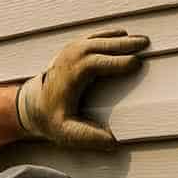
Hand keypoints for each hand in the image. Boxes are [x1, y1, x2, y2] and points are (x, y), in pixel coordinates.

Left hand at [16, 29, 149, 148]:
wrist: (31, 105)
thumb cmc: (51, 119)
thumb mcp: (67, 133)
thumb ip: (89, 138)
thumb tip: (113, 142)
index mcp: (70, 77)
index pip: (95, 63)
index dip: (116, 62)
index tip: (136, 63)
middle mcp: (68, 59)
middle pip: (99, 46)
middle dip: (123, 45)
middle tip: (146, 44)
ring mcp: (69, 51)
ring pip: (97, 38)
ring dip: (119, 39)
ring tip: (142, 40)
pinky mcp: (71, 49)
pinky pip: (92, 36)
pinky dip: (108, 34)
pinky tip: (122, 34)